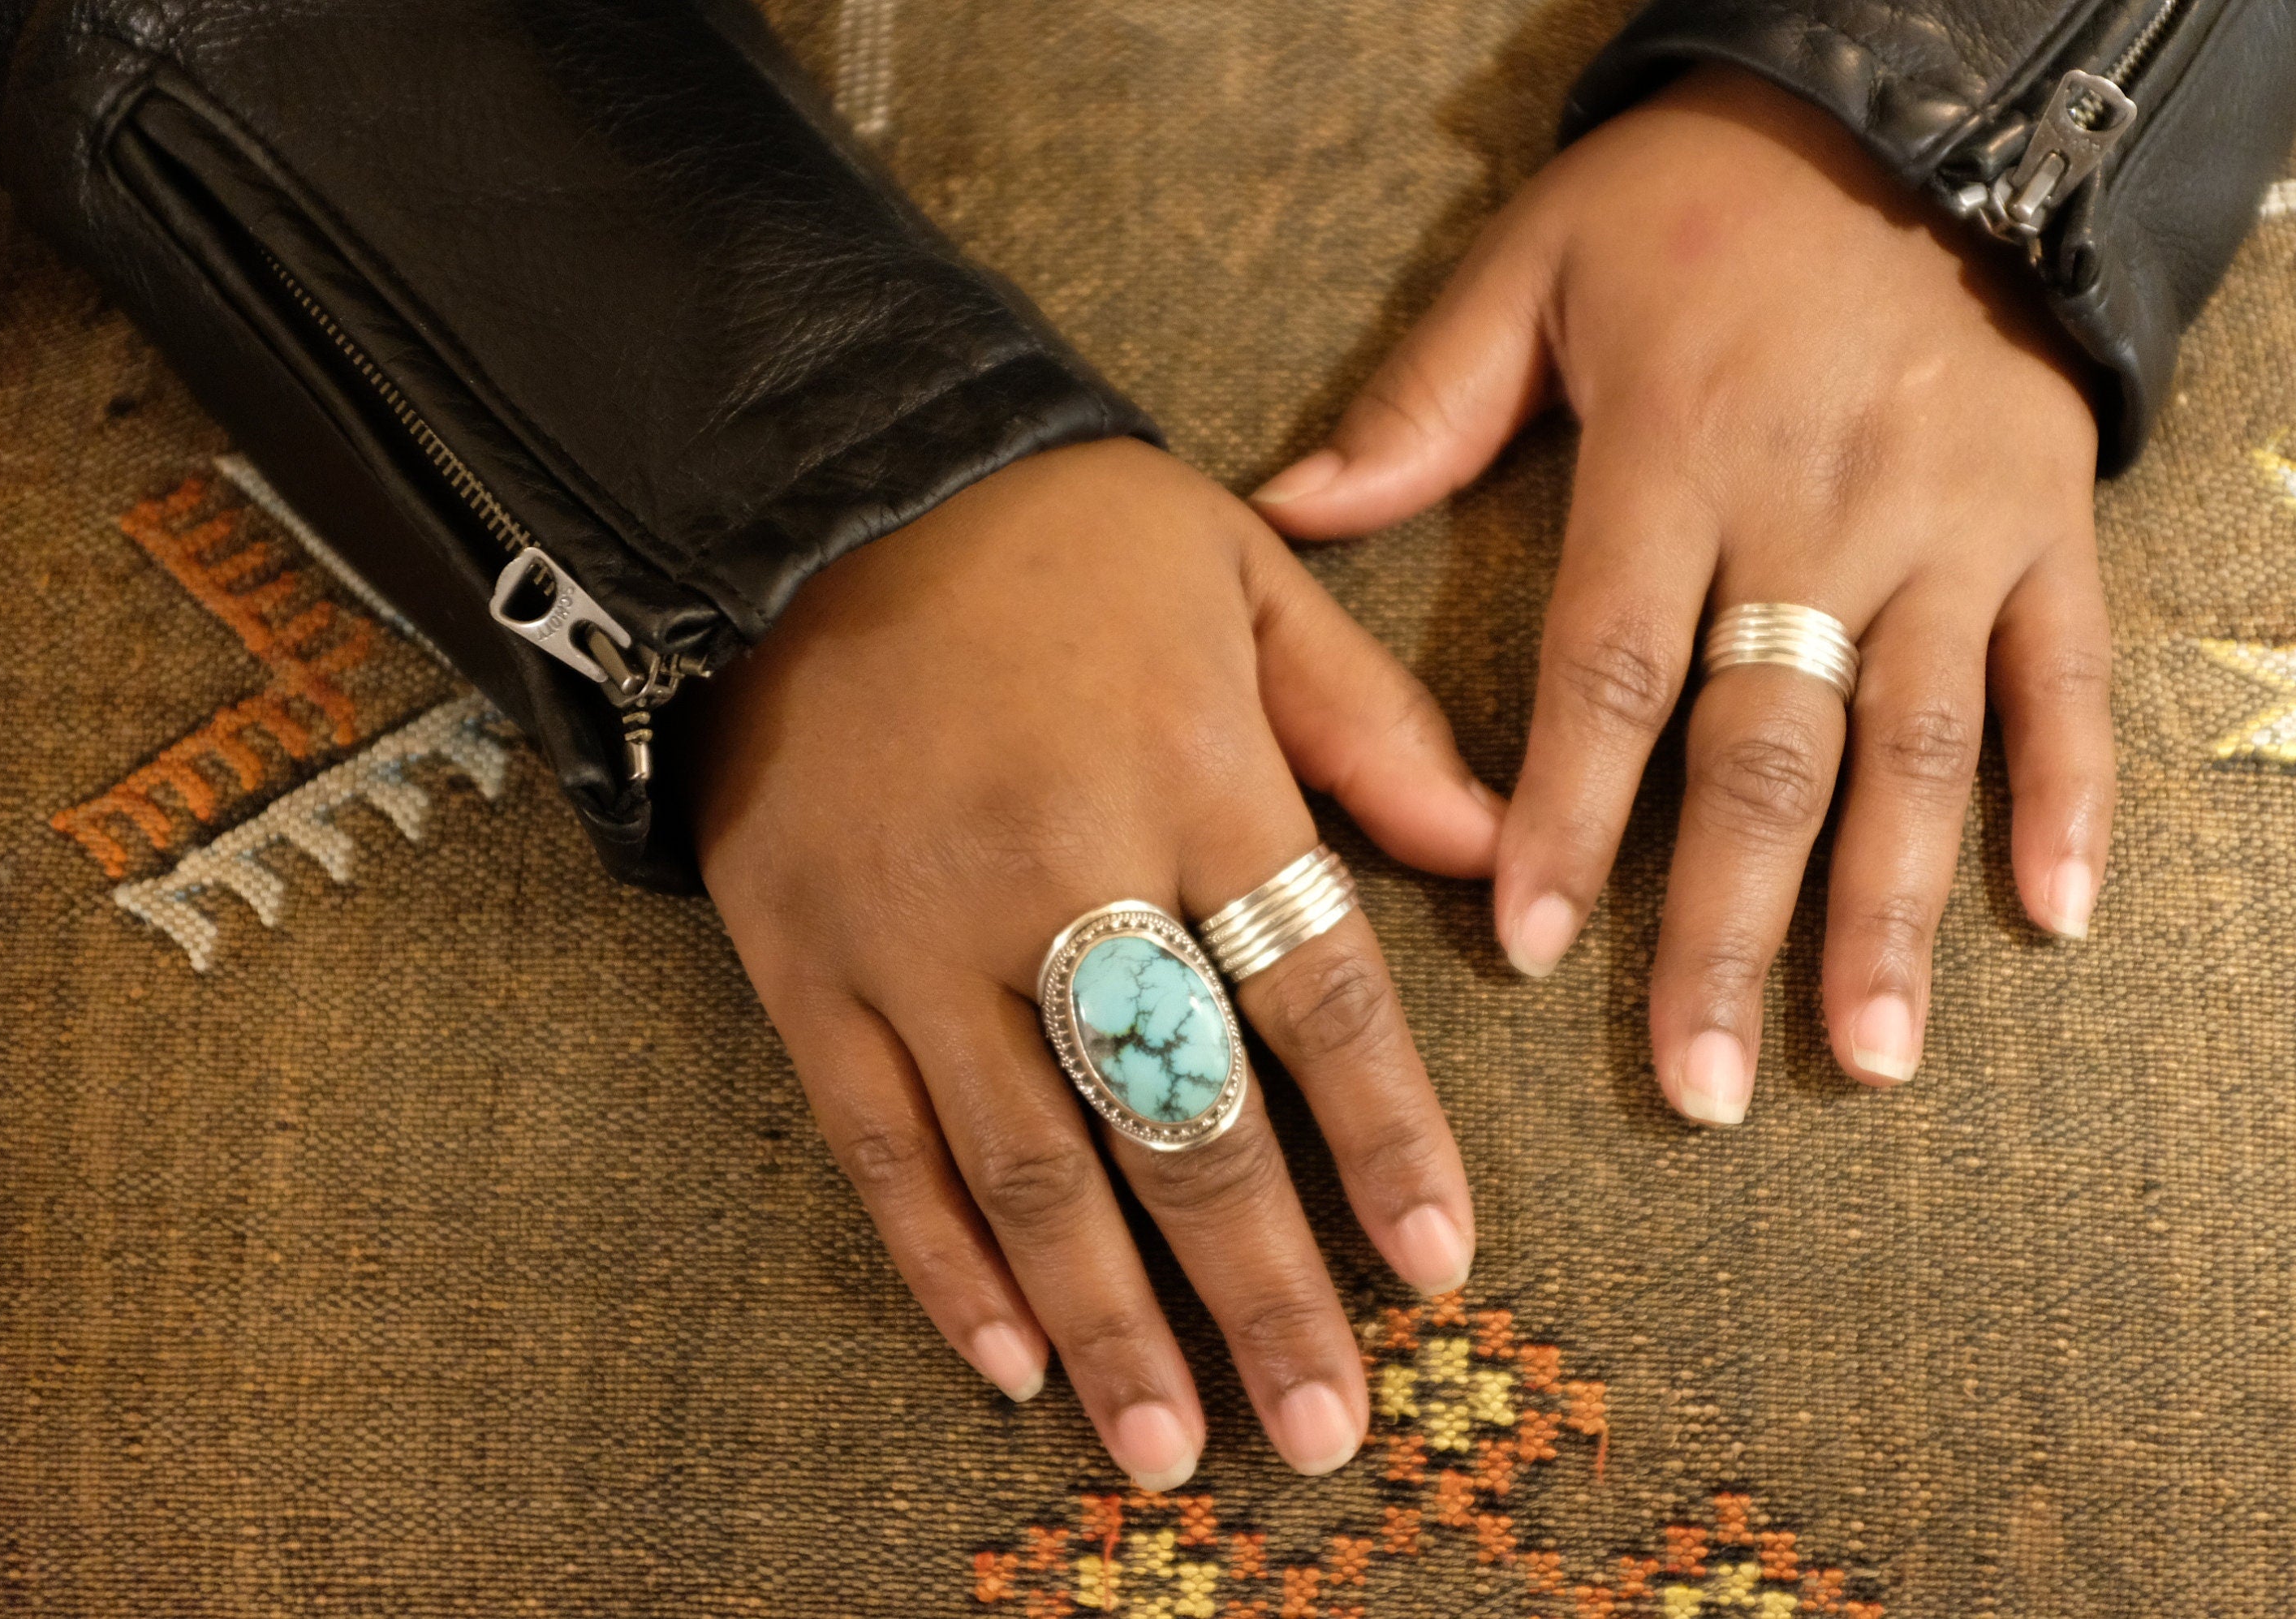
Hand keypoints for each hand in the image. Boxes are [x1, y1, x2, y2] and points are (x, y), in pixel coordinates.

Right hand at [691, 439, 1499, 1484]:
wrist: (803, 497)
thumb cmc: (1051, 535)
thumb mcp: (1239, 573)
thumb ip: (1367, 723)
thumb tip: (1492, 855)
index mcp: (1189, 774)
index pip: (1313, 996)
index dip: (1383, 1141)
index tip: (1440, 1269)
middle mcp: (1058, 873)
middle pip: (1183, 1119)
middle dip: (1263, 1287)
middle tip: (1326, 1431)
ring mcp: (916, 935)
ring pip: (1031, 1166)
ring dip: (1109, 1322)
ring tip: (1172, 1448)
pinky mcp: (803, 967)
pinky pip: (881, 1145)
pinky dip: (943, 1263)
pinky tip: (1009, 1360)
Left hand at [1253, 66, 2113, 1122]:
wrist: (1912, 110)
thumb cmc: (1698, 200)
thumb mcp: (1537, 263)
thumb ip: (1422, 403)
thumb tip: (1285, 511)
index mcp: (1678, 452)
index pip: (1611, 667)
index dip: (1566, 814)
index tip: (1531, 947)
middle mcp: (1820, 509)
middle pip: (1763, 749)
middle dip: (1726, 928)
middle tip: (1696, 1085)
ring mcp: (1949, 526)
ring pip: (1917, 747)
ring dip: (1891, 910)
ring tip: (1866, 1056)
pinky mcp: (2049, 525)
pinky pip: (2066, 675)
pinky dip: (2070, 796)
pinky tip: (2052, 921)